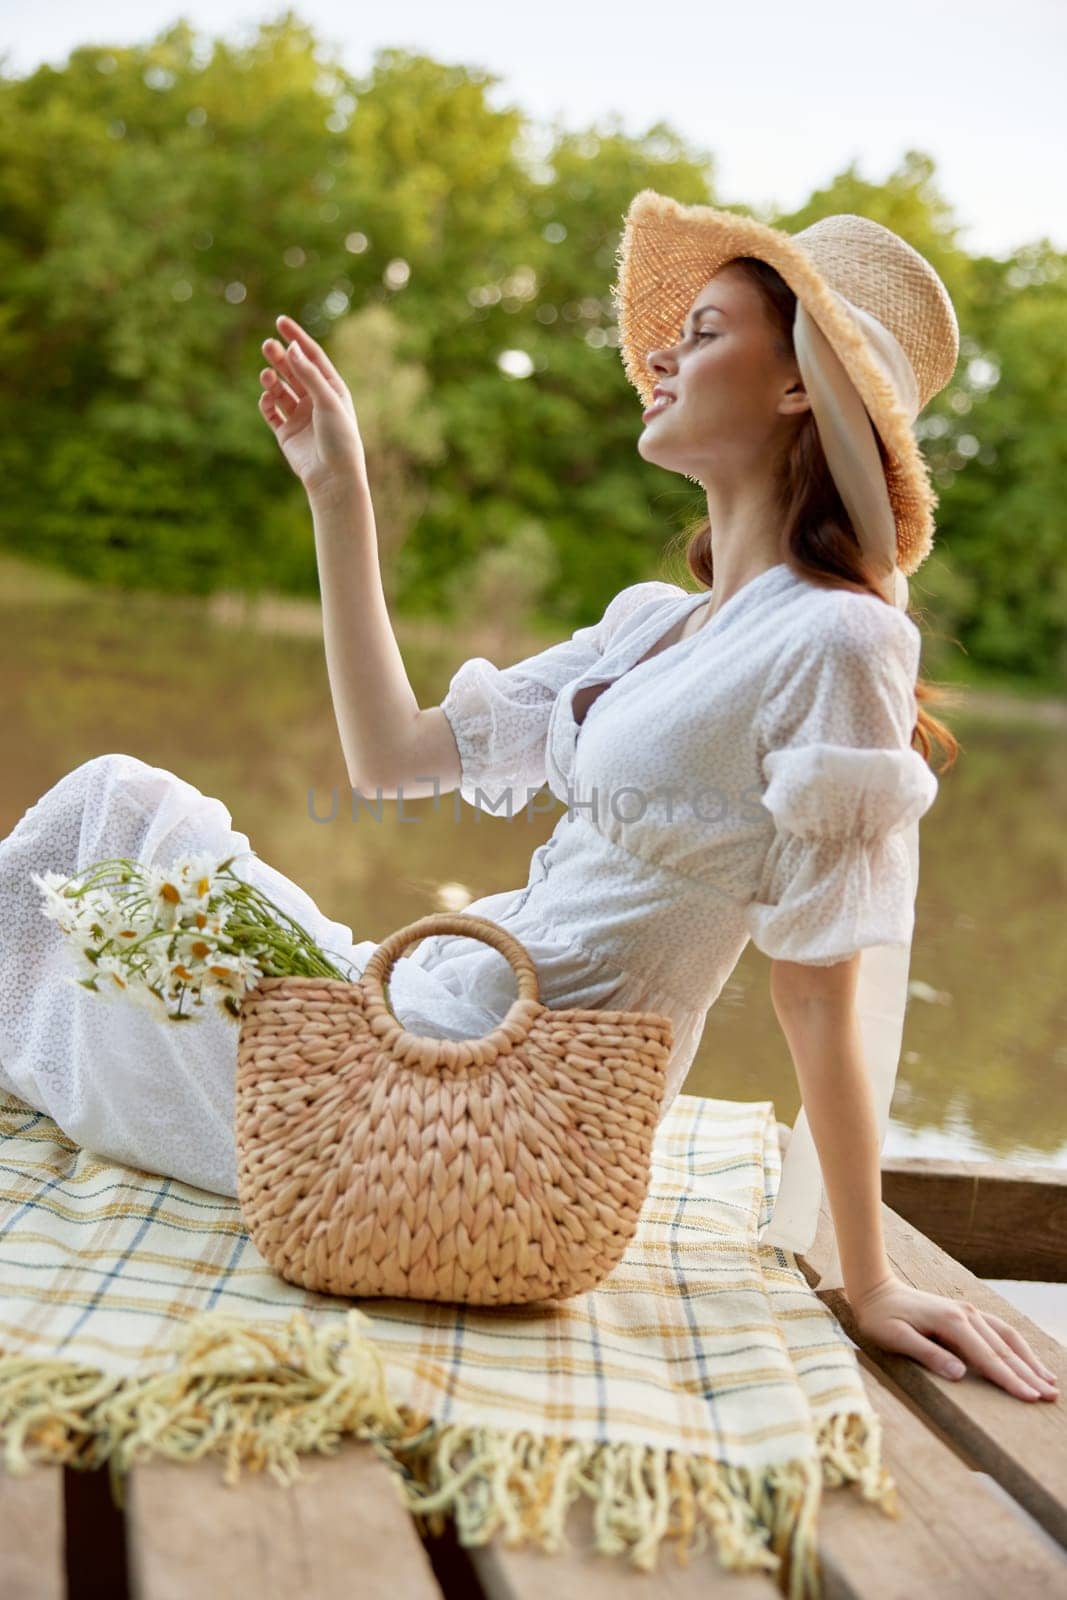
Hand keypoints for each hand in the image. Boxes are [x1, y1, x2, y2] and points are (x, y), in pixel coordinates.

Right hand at [258, 314, 365, 497]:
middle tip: (267, 345)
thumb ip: (309, 375)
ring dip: (272, 379)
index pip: (312, 356)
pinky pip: (271, 412)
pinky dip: (266, 402)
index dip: (297, 338)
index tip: (280, 321)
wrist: (333, 478)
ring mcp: (300, 416)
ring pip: (280, 389)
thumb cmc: (339, 439)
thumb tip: (291, 348)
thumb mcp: (327, 402)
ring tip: (267, 375)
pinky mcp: (286, 433)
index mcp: (332, 389)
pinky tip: (266, 398)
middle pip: (293, 370)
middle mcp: (315, 400)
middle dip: (280, 357)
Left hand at [851, 1272, 1059, 1401]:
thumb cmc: (881, 1318)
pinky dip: (1018, 1346)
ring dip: (1029, 1360)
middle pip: (1004, 1350)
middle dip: (1029, 1375)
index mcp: (951, 1322)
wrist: (876, 1289)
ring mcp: (968, 1311)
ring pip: (1007, 1338)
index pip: (988, 1358)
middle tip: (1051, 1397)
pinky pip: (999, 1331)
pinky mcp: (966, 1313)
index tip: (1030, 1398)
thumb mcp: (895, 1338)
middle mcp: (966, 1314)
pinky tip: (1028, 1359)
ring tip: (1050, 1382)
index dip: (1010, 1380)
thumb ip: (928, 1355)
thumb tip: (959, 1374)